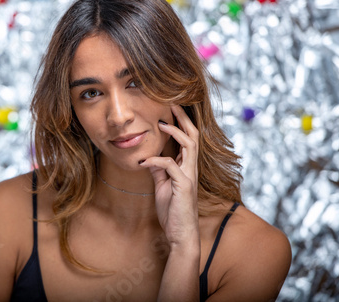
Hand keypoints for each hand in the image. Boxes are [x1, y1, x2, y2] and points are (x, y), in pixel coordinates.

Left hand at [140, 105, 199, 246]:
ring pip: (190, 145)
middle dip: (183, 119)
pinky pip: (170, 165)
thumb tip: (150, 157)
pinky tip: (144, 162)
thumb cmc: (173, 211)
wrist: (180, 234)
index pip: (189, 139)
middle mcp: (191, 169)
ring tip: (161, 123)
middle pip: (194, 136)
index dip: (181, 123)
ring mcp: (189, 176)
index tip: (171, 109)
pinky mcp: (183, 186)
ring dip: (175, 132)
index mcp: (187, 168)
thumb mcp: (163, 186)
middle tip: (172, 104)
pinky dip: (156, 160)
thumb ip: (159, 170)